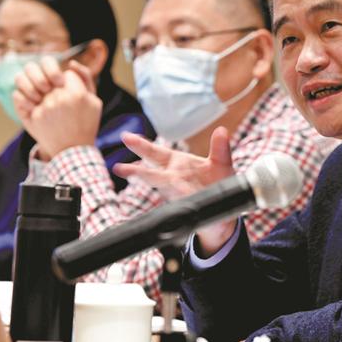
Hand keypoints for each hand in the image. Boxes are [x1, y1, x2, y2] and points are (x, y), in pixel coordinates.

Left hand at [13, 58, 101, 158]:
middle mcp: (59, 98)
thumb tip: (70, 63)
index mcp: (77, 93)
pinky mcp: (33, 116)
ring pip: (28, 79)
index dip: (67, 80)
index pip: (66, 73)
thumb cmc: (85, 124)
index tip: (68, 90)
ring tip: (39, 94)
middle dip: (47, 78)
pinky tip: (32, 103)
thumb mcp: (94, 101)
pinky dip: (23, 97)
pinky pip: (19, 96)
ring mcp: (44, 107)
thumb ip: (85, 78)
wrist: (73, 152)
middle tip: (50, 88)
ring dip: (31, 83)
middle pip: (45, 72)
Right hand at [114, 127, 235, 198]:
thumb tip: (222, 130)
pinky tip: (177, 191)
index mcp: (177, 163)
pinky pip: (181, 199)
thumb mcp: (222, 163)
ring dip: (151, 183)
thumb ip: (220, 148)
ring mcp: (178, 193)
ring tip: (129, 178)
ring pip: (162, 186)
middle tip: (117, 166)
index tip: (127, 137)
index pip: (155, 152)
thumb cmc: (218, 183)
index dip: (141, 145)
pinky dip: (179, 194)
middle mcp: (172, 178)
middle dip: (135, 169)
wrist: (225, 211)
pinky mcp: (187, 206)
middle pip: (150, 172)